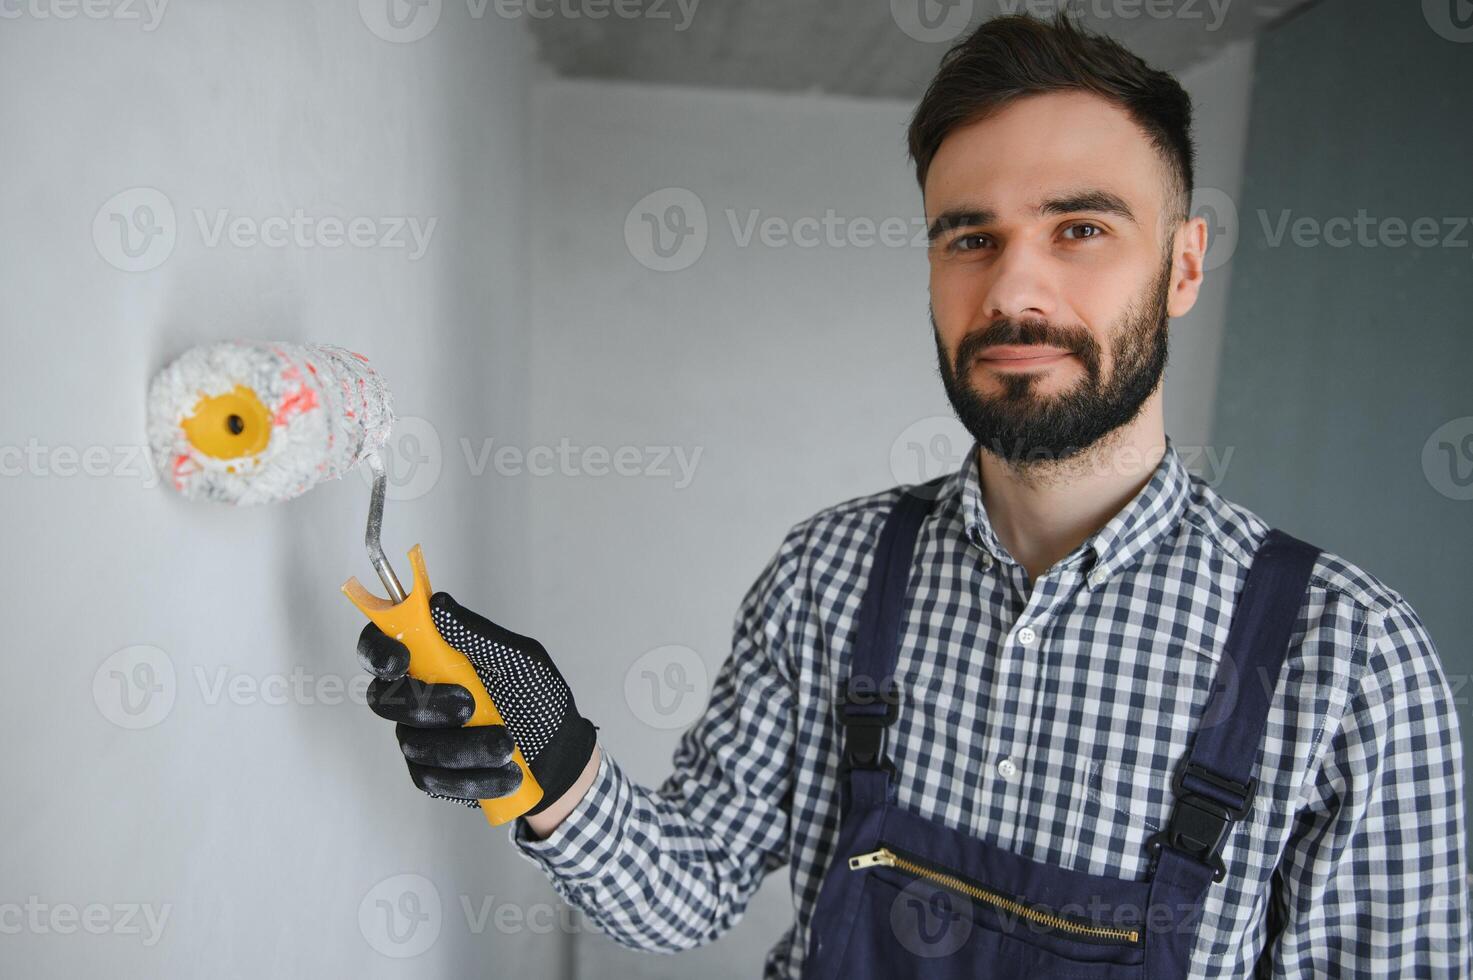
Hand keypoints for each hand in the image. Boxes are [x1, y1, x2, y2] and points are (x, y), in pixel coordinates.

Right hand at [357, 592, 596, 813]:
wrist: (559, 753)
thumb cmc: (537, 697)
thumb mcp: (520, 660)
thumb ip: (477, 635)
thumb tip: (438, 604)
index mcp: (430, 659)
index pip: (378, 646)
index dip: (378, 651)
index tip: (402, 659)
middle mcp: (415, 696)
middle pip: (382, 700)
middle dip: (424, 705)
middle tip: (468, 706)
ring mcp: (419, 737)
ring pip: (413, 744)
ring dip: (463, 747)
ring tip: (508, 745)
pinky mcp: (431, 774)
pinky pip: (432, 779)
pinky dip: (473, 777)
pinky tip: (507, 773)